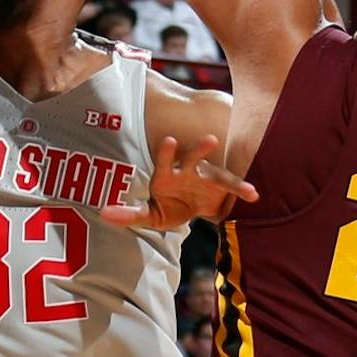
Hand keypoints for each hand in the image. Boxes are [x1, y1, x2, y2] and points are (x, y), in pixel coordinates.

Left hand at [102, 134, 258, 231]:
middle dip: (199, 149)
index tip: (171, 141)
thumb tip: (103, 214)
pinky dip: (242, 190)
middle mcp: (187, 171)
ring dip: (225, 171)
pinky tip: (253, 195)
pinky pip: (232, 187)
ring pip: (215, 170)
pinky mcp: (221, 187)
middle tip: (210, 140)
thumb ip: (129, 215)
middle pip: (193, 158)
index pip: (165, 162)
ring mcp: (206, 177)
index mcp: (167, 176)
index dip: (168, 152)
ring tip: (236, 168)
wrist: (193, 211)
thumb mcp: (150, 216)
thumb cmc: (169, 208)